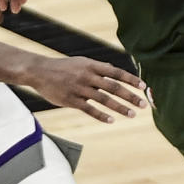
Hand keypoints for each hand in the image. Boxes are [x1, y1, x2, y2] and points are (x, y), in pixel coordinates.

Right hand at [26, 55, 147, 122]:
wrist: (40, 72)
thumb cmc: (63, 67)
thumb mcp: (82, 62)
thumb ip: (98, 68)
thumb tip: (114, 70)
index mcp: (92, 66)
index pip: (116, 72)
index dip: (131, 79)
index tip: (144, 87)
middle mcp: (88, 76)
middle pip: (114, 87)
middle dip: (131, 96)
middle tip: (143, 105)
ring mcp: (79, 89)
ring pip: (104, 100)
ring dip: (120, 108)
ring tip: (132, 114)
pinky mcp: (71, 100)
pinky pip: (89, 109)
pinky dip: (101, 115)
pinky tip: (111, 120)